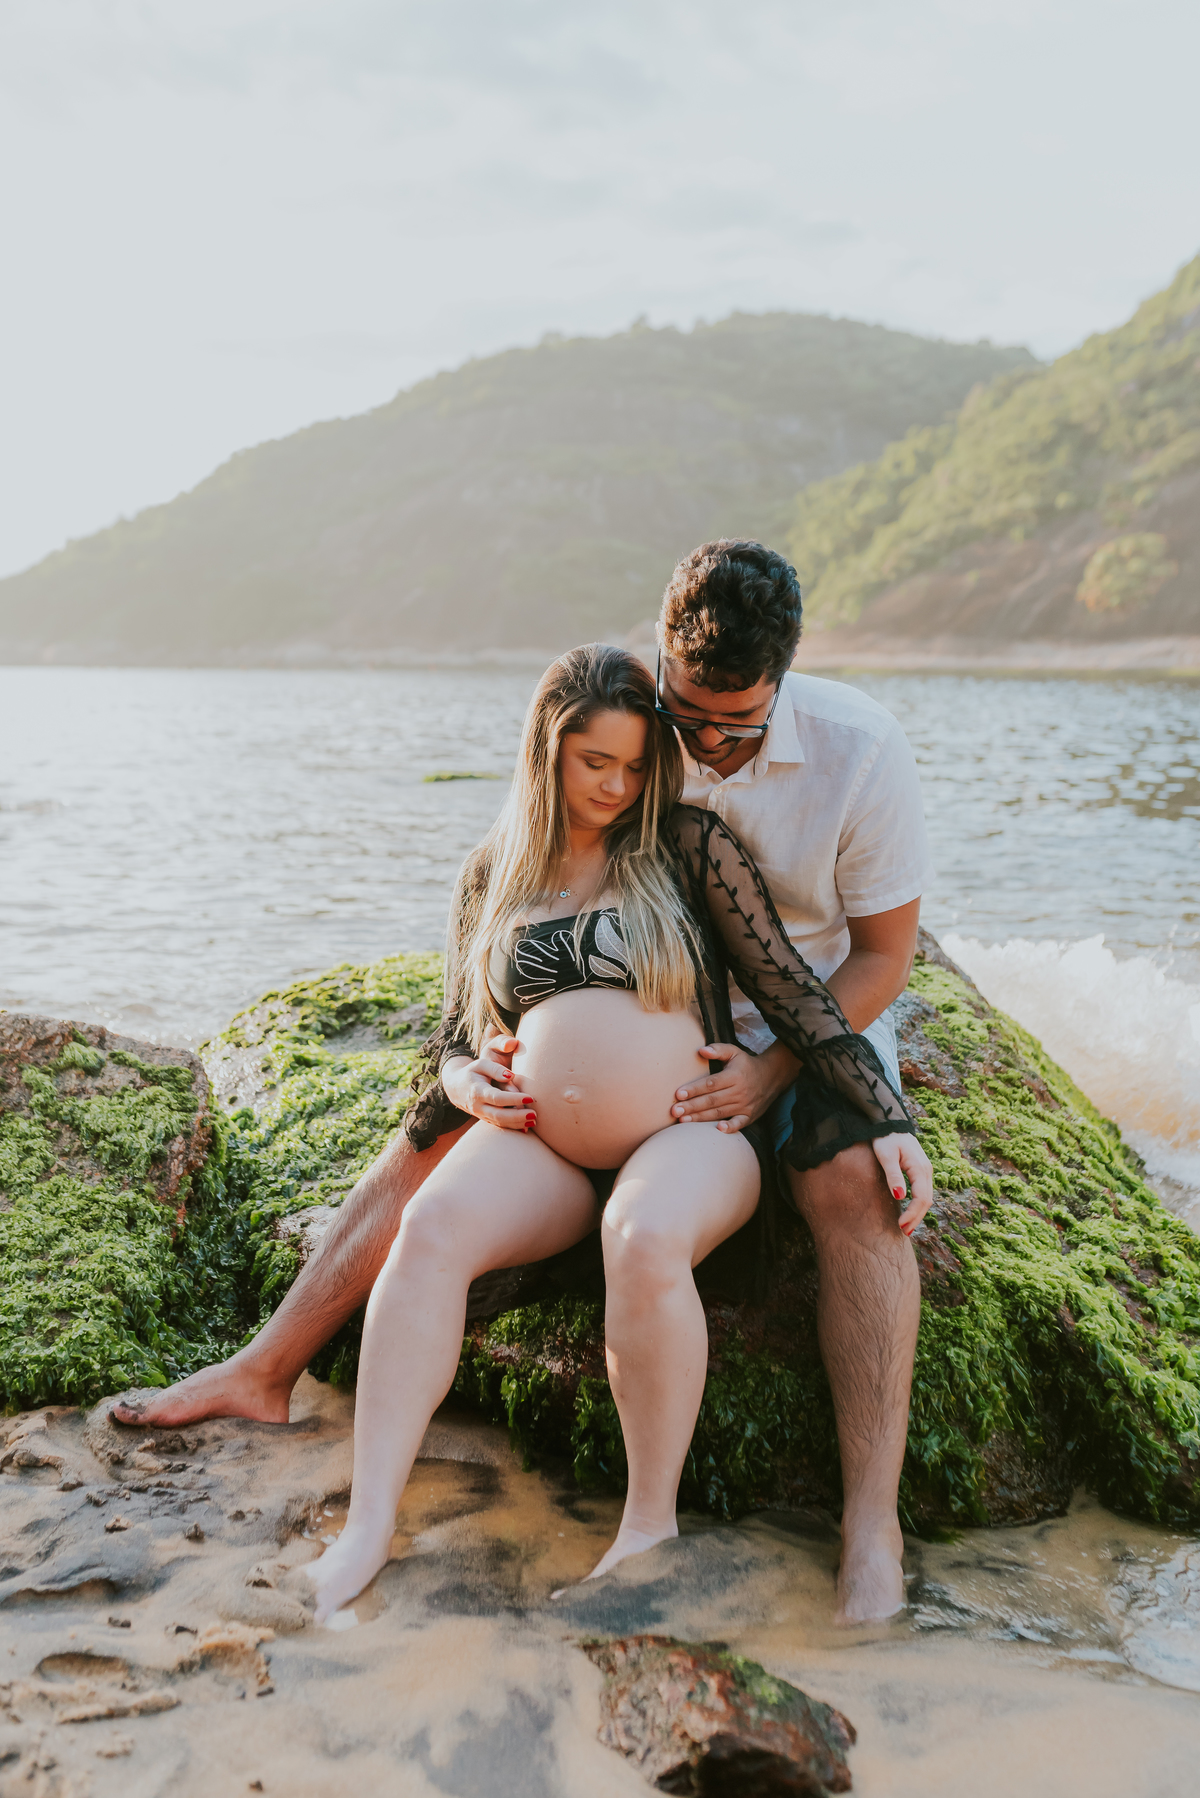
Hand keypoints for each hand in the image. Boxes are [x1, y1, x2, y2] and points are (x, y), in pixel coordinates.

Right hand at [441, 1040, 536, 1132]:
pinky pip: (499, 1126)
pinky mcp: (485, 1119)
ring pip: (500, 1123)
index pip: (497, 1098)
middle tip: (534, 1114)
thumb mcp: (480, 1065)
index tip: (530, 1097)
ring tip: (534, 1121)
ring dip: (517, 1124)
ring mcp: (481, 1115)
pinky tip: (526, 1127)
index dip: (514, 1099)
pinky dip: (513, 1127)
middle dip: (517, 1116)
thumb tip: (511, 1076)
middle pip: (499, 1115)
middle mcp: (478, 1106)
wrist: (456, 1088)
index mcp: (478, 1091)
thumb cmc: (472, 1073)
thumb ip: (495, 1069)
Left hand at [671, 1042, 794, 1131]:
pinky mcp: (749, 1116)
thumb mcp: (734, 1052)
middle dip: (692, 1106)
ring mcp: (744, 1105)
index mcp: (733, 1076)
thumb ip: (718, 1050)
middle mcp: (739, 1092)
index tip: (678, 1094)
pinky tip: (718, 1130)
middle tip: (674, 1111)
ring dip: (701, 1118)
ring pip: (719, 1113)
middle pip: (712, 1100)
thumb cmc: (746, 1064)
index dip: (694, 1089)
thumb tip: (701, 1050)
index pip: (710, 1084)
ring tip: (683, 1121)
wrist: (772, 1077)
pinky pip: (739, 1124)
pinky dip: (731, 1128)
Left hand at [872, 1132, 933, 1236]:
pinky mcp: (920, 1170)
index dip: (913, 1214)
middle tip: (903, 1232)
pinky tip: (909, 1213)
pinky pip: (922, 1192)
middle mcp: (926, 1170)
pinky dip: (917, 1205)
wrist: (889, 1122)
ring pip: (926, 1197)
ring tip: (906, 1228)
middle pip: (926, 1200)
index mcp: (920, 1168)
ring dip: (917, 1213)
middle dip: (916, 1218)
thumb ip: (893, 1175)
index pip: (921, 1197)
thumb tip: (900, 1196)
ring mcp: (925, 1170)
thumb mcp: (886, 1155)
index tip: (900, 1225)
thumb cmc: (885, 1138)